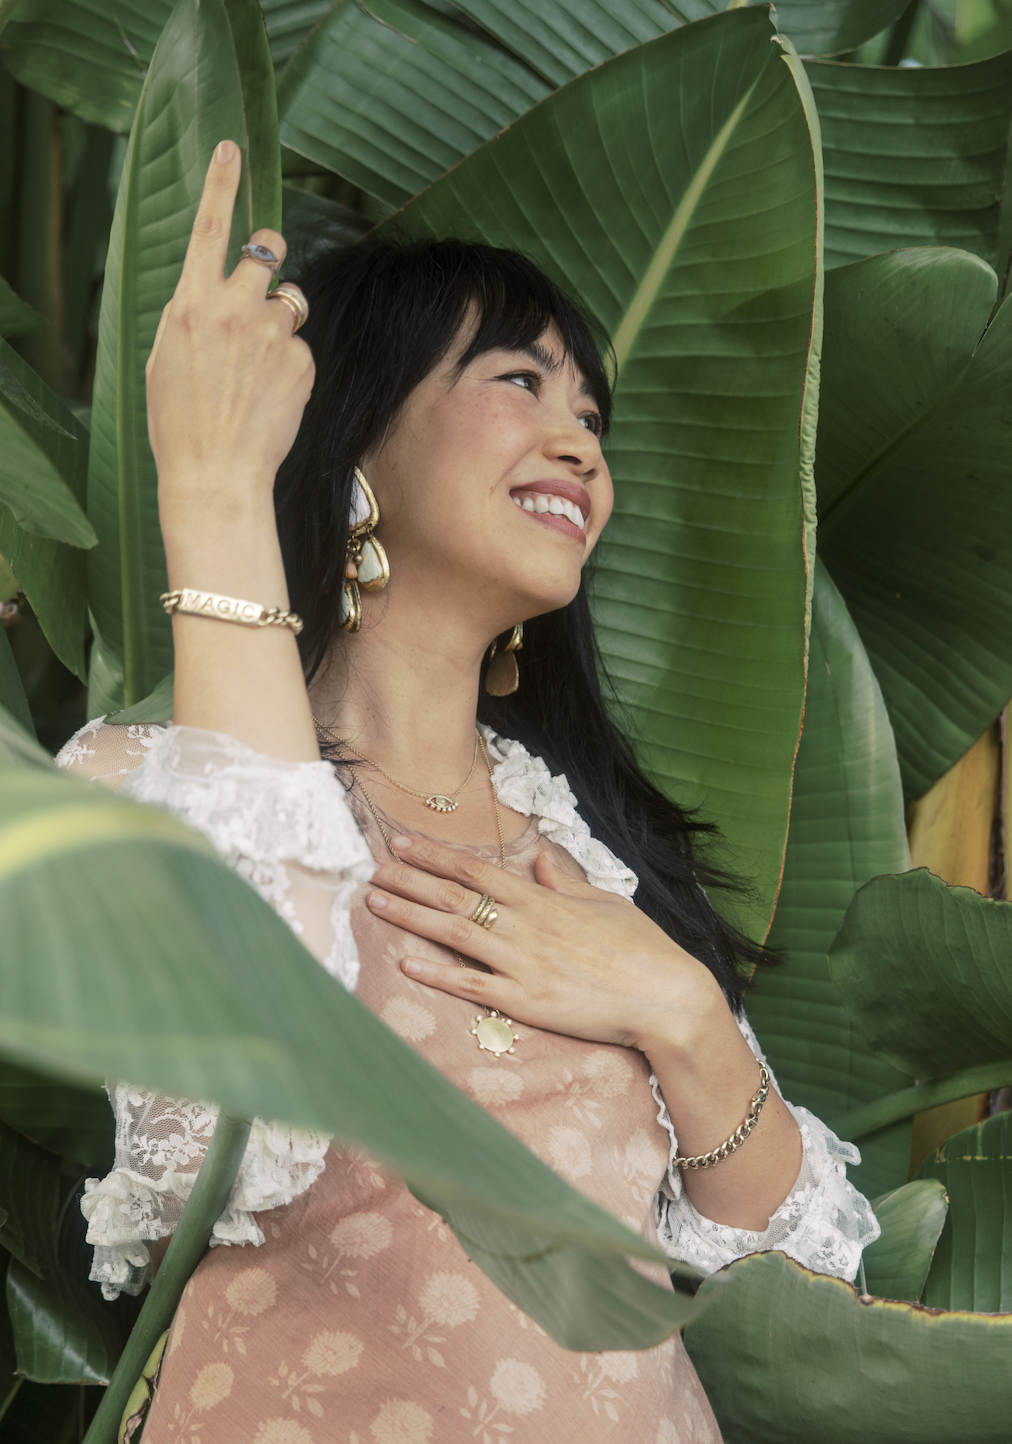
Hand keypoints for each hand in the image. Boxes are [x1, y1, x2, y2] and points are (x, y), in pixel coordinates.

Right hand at [146, 139, 314, 526]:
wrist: (216, 472)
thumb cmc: (181, 421)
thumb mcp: (168, 356)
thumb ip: (195, 313)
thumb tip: (217, 290)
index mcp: (192, 302)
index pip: (209, 227)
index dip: (222, 183)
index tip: (233, 148)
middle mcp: (235, 307)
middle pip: (270, 248)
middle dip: (271, 253)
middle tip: (265, 276)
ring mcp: (273, 333)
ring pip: (290, 303)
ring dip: (279, 322)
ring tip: (257, 370)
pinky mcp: (303, 361)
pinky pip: (301, 347)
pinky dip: (290, 366)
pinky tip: (270, 397)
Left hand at [368, 832, 803, 1230]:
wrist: (667, 997)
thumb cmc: (642, 950)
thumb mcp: (604, 904)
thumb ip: (565, 883)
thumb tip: (538, 860)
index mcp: (543, 901)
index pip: (477, 871)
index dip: (435, 856)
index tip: (402, 842)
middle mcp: (526, 928)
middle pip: (455, 898)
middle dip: (411, 880)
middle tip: (371, 868)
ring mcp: (523, 965)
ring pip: (455, 935)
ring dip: (411, 917)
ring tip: (375, 902)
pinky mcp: (527, 1003)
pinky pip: (474, 986)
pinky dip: (438, 974)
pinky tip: (407, 963)